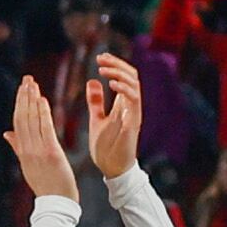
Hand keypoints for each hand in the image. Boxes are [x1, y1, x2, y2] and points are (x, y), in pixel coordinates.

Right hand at [6, 71, 76, 202]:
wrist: (56, 205)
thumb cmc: (46, 186)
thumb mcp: (28, 166)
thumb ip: (18, 147)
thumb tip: (7, 133)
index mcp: (22, 151)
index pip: (17, 122)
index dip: (19, 103)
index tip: (22, 88)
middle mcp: (27, 149)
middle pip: (22, 117)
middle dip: (24, 96)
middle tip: (27, 79)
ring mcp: (37, 151)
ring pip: (32, 120)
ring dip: (32, 100)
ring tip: (33, 84)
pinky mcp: (51, 153)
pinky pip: (45, 129)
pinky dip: (42, 113)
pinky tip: (42, 100)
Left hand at [86, 54, 143, 178]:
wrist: (112, 169)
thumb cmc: (107, 147)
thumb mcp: (97, 119)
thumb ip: (96, 101)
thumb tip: (92, 81)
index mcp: (123, 104)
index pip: (125, 76)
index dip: (115, 64)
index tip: (100, 57)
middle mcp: (131, 106)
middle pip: (132, 76)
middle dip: (117, 64)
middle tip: (100, 59)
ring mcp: (134, 115)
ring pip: (134, 86)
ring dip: (120, 74)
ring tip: (104, 70)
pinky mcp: (133, 125)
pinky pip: (134, 103)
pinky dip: (124, 91)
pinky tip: (111, 85)